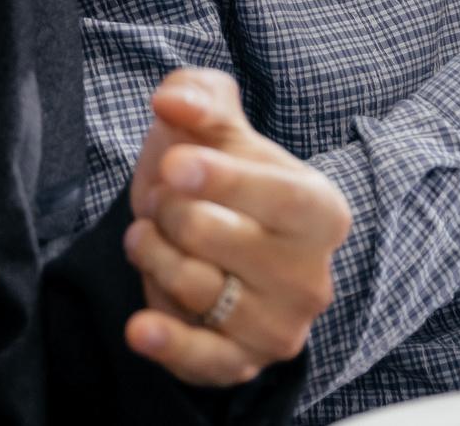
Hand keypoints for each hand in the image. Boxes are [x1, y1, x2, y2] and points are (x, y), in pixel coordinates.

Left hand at [118, 70, 349, 387]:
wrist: (209, 242)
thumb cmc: (216, 176)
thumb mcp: (213, 124)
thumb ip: (197, 96)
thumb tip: (171, 100)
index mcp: (320, 210)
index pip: (280, 199)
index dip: (225, 180)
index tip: (174, 165)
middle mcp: (312, 277)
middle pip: (215, 238)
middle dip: (166, 209)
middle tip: (160, 199)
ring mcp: (280, 327)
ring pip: (194, 288)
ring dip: (151, 254)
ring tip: (149, 237)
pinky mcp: (243, 363)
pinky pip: (203, 360)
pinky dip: (167, 343)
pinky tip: (139, 326)